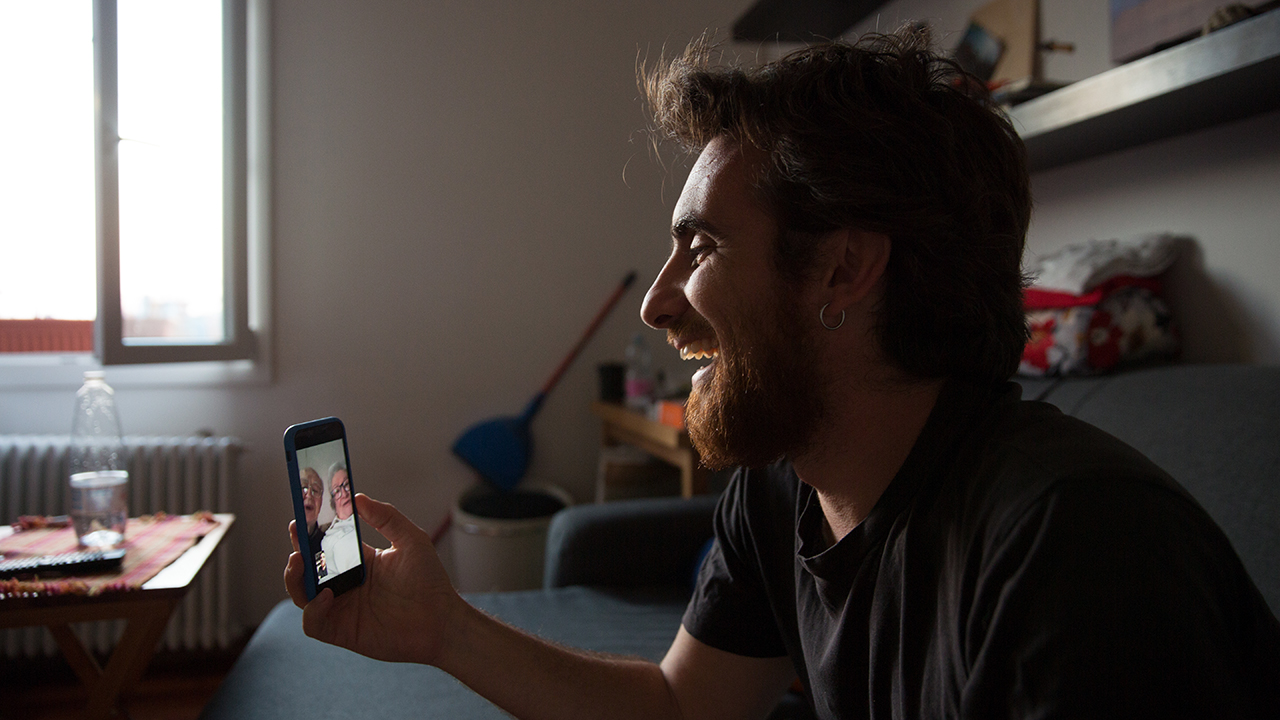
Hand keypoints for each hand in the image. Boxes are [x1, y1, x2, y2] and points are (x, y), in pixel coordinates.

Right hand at [284, 493, 458, 664]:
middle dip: (298, 550)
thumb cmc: (429, 581)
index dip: (311, 531)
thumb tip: (358, 497)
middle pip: (309, 568)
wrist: (441, 621)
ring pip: (303, 594)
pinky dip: (313, 610)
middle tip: (297, 533)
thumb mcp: (411, 540)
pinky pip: (313, 623)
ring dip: (295, 578)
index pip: (326, 544)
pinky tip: (326, 596)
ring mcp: (342, 608)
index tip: (302, 514)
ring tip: (299, 561)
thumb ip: (386, 517)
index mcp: (359, 561)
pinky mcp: (342, 632)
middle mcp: (346, 583)